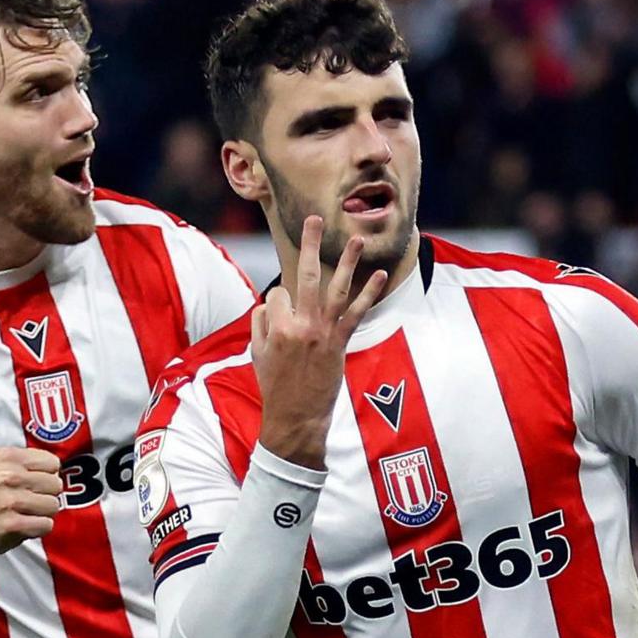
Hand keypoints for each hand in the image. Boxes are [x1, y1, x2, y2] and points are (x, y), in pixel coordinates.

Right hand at [0, 447, 63, 555]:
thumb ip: (27, 463)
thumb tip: (59, 472)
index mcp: (6, 457)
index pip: (52, 463)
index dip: (47, 475)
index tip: (34, 483)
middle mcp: (7, 476)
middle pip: (56, 484)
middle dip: (47, 495)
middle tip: (30, 501)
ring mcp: (9, 501)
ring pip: (53, 506)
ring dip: (44, 513)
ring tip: (27, 514)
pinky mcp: (11, 525)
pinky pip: (46, 525)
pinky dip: (39, 528)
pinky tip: (25, 526)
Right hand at [254, 215, 389, 466]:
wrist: (295, 418)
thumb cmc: (274, 387)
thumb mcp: (256, 354)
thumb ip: (260, 324)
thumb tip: (269, 304)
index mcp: (277, 326)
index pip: (279, 293)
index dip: (279, 301)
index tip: (281, 317)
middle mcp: (301, 325)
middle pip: (306, 275)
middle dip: (311, 244)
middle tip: (316, 219)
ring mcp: (323, 333)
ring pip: (336, 289)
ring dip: (348, 262)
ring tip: (358, 239)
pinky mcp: (340, 343)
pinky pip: (357, 313)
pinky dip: (369, 293)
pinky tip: (380, 275)